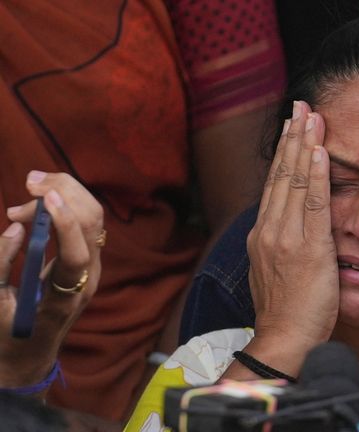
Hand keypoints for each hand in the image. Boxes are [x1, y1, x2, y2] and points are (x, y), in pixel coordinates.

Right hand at [0, 171, 103, 392]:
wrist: (32, 356)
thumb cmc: (8, 335)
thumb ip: (0, 266)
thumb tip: (16, 227)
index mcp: (66, 297)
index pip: (78, 253)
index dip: (66, 222)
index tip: (45, 196)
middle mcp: (89, 278)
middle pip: (92, 224)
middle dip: (64, 194)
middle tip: (27, 184)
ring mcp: (93, 267)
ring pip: (93, 218)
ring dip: (65, 194)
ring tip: (27, 192)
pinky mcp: (88, 259)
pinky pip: (86, 222)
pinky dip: (67, 204)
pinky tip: (38, 204)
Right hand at [235, 101, 336, 375]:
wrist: (284, 340)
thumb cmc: (285, 313)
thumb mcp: (275, 273)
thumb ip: (281, 246)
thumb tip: (287, 229)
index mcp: (262, 236)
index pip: (273, 185)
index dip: (283, 154)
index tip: (291, 128)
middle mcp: (269, 231)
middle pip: (280, 175)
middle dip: (291, 138)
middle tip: (300, 107)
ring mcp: (285, 238)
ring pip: (294, 182)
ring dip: (303, 146)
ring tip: (311, 117)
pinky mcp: (306, 248)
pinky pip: (312, 204)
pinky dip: (316, 175)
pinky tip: (320, 151)